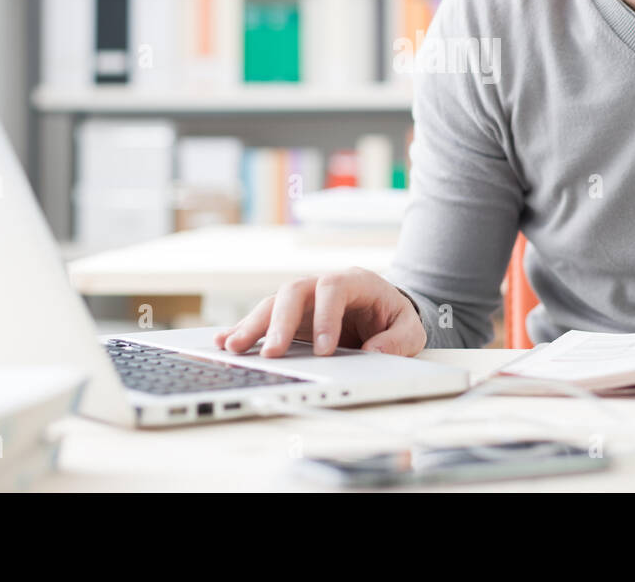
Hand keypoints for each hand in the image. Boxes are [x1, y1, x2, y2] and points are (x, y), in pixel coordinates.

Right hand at [213, 267, 427, 357]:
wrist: (384, 309)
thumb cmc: (394, 316)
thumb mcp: (410, 328)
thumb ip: (398, 340)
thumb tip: (374, 353)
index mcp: (355, 281)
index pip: (334, 289)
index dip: (326, 316)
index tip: (324, 351)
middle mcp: (322, 284)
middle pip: (293, 291)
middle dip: (279, 322)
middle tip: (271, 353)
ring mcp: (303, 299)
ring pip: (272, 303)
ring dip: (253, 325)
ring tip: (234, 348)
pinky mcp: (289, 315)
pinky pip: (264, 317)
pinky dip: (244, 328)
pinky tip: (224, 340)